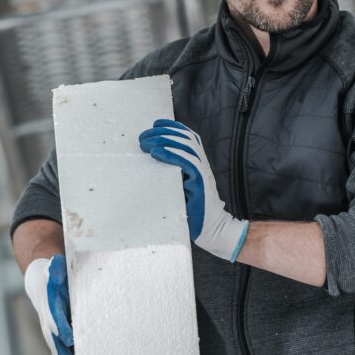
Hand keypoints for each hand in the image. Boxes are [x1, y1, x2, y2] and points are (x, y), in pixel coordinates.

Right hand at [23, 254, 77, 354]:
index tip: (68, 338)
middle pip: (57, 344)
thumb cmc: (52, 274)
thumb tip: (57, 263)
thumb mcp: (55, 269)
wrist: (39, 280)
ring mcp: (51, 333)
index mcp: (50, 305)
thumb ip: (56, 270)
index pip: (55, 317)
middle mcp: (49, 323)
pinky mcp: (56, 339)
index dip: (61, 326)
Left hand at [138, 119, 248, 261]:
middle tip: (143, 137)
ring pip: (185, 146)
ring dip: (163, 141)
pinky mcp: (200, 182)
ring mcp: (203, 172)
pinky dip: (170, 154)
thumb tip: (152, 165)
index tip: (155, 124)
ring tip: (146, 143)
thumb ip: (173, 174)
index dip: (172, 127)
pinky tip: (156, 153)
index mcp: (199, 162)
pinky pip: (187, 162)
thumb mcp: (181, 187)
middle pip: (184, 138)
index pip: (188, 136)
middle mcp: (202, 163)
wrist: (212, 229)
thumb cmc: (193, 211)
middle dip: (162, 133)